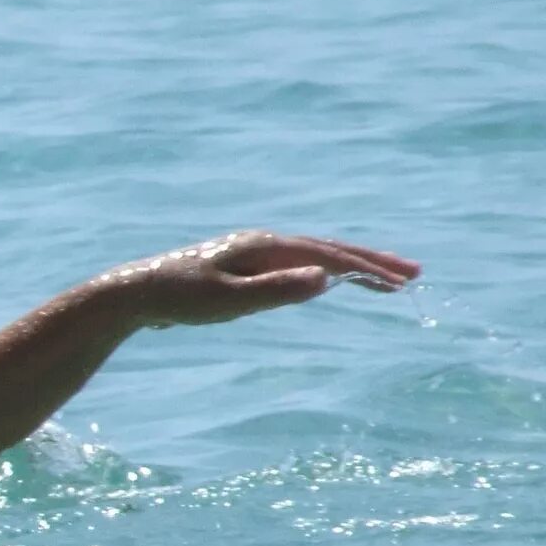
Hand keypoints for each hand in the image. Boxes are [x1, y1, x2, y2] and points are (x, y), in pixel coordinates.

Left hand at [90, 231, 420, 327]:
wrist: (132, 293)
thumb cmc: (177, 299)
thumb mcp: (227, 301)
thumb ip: (275, 291)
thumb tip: (325, 279)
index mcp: (263, 246)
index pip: (327, 256)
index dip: (368, 269)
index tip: (404, 283)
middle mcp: (261, 243)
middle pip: (327, 250)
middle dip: (370, 263)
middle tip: (413, 276)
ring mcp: (252, 253)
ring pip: (312, 257)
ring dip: (349, 267)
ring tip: (384, 282)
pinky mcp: (242, 268)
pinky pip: (294, 266)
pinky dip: (321, 272)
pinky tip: (330, 283)